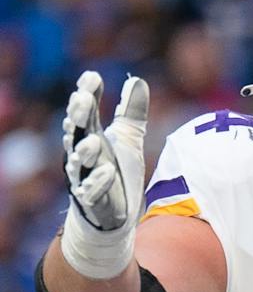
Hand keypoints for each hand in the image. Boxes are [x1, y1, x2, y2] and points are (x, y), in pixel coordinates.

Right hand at [60, 71, 149, 279]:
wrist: (113, 215)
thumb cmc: (116, 172)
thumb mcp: (128, 139)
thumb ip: (130, 112)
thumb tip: (136, 80)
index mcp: (88, 138)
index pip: (84, 113)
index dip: (86, 95)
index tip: (92, 76)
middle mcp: (81, 157)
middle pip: (75, 133)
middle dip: (79, 117)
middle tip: (83, 98)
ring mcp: (84, 179)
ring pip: (78, 163)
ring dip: (85, 151)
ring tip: (94, 140)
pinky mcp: (92, 202)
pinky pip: (91, 192)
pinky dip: (98, 182)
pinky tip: (107, 171)